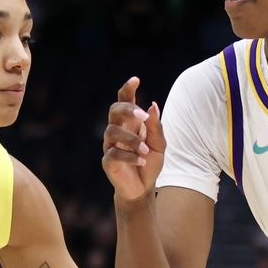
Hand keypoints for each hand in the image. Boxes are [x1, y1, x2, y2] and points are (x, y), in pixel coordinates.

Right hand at [103, 77, 165, 201]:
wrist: (143, 188)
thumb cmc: (150, 163)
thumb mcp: (159, 145)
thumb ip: (156, 127)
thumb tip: (152, 106)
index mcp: (130, 123)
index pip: (125, 101)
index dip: (127, 89)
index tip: (135, 80)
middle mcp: (118, 130)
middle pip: (114, 110)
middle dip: (127, 109)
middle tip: (142, 116)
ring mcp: (110, 145)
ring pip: (112, 131)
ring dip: (131, 139)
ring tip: (146, 150)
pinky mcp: (108, 161)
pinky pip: (113, 153)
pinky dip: (129, 155)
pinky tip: (141, 160)